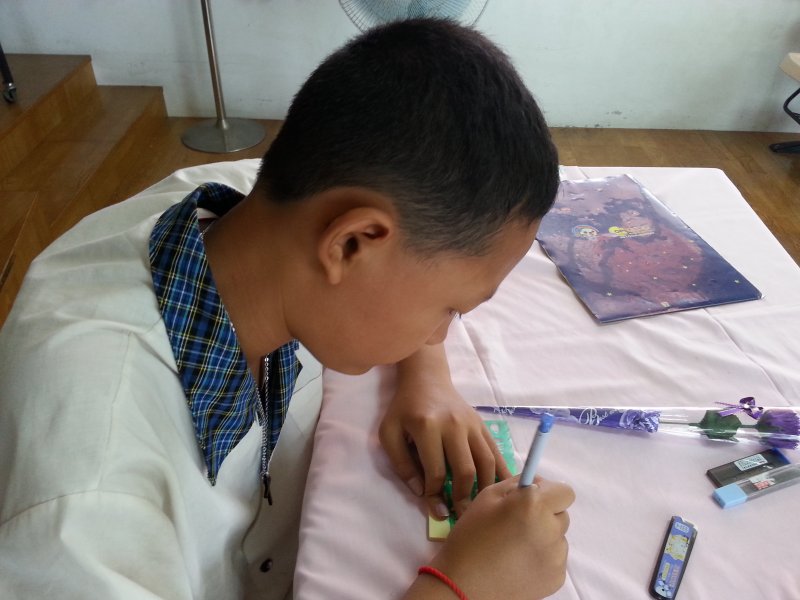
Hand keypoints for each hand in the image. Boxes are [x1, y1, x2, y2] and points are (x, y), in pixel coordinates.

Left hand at [379, 343, 511, 518]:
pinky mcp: (482, 425)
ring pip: (486, 463)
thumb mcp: (389, 433)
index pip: (436, 471)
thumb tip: (421, 492)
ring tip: (478, 506)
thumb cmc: (404, 408)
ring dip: (484, 488)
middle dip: (463, 497)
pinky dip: (500, 473)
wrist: (426, 379)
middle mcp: (453, 425)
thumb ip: (401, 464)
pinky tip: (500, 490)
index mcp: (427, 427)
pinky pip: (496, 452)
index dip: (435, 494)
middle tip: (460, 514)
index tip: (434, 507)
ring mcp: (471, 424)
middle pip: (465, 470)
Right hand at [407, 476, 574, 599]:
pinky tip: (519, 562)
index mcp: (535, 506)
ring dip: (544, 536)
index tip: (532, 498)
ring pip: (558, 537)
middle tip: (518, 523)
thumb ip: (517, 484)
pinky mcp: (557, 578)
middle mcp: (552, 530)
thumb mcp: (487, 497)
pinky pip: (555, 558)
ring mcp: (557, 557)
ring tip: (515, 546)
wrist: (464, 584)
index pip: (564, 491)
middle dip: (545, 513)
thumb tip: (537, 484)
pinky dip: (542, 557)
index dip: (549, 492)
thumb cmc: (471, 536)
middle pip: (561, 514)